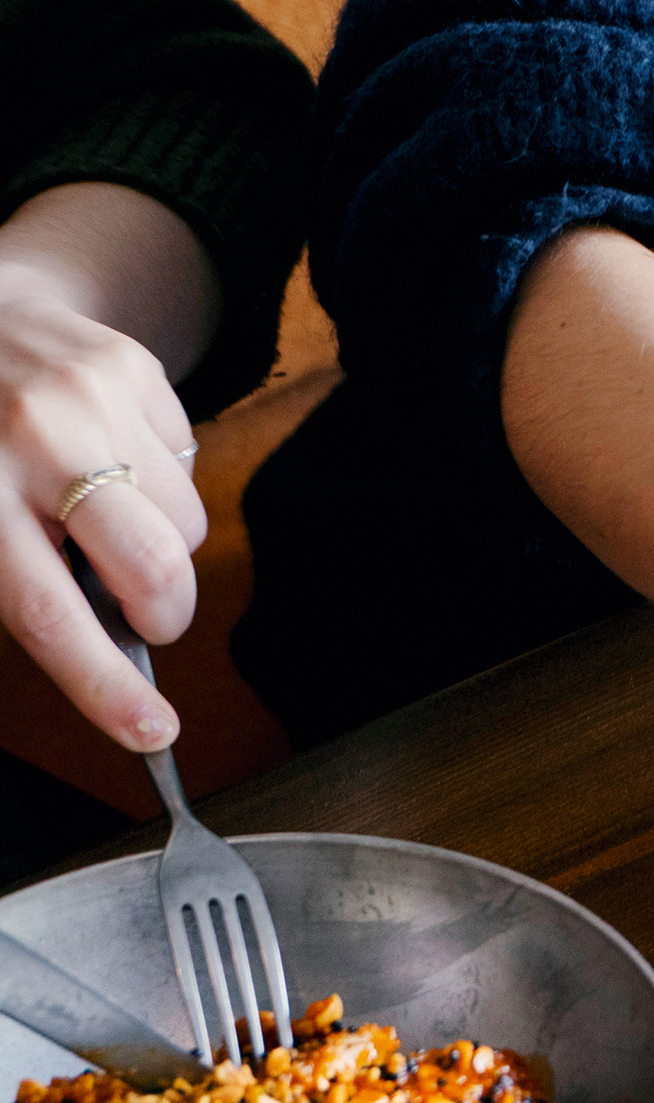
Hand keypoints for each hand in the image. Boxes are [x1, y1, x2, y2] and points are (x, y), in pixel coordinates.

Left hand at [0, 285, 204, 749]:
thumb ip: (16, 584)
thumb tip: (102, 649)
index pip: (53, 619)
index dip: (106, 689)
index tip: (151, 733)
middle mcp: (37, 445)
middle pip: (152, 565)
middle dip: (166, 613)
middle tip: (147, 618)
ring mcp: (92, 399)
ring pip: (184, 519)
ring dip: (158, 537)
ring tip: (103, 510)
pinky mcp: (132, 369)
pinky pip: (187, 459)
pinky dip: (158, 475)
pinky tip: (111, 453)